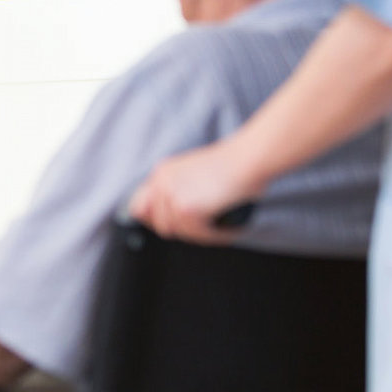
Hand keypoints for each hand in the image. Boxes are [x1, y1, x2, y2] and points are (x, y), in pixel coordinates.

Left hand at [129, 141, 261, 244]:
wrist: (251, 157)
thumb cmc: (236, 165)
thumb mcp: (198, 174)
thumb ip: (181, 192)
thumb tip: (169, 223)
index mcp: (162, 172)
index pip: (140, 206)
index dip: (155, 220)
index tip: (175, 224)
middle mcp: (161, 182)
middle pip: (160, 224)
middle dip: (182, 229)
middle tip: (207, 224)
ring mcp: (171, 195)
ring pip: (178, 232)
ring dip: (199, 233)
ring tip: (219, 224)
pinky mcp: (185, 209)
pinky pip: (195, 234)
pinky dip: (211, 234)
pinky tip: (223, 226)